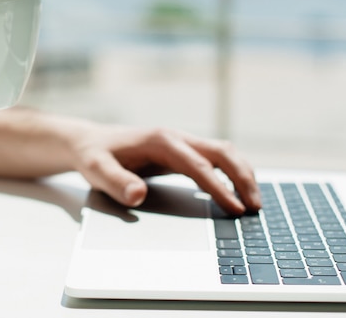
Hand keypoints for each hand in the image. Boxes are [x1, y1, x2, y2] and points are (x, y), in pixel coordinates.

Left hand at [71, 125, 260, 214]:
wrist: (89, 142)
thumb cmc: (94, 156)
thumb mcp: (96, 170)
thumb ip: (116, 182)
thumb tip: (138, 196)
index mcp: (160, 140)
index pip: (197, 165)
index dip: (219, 187)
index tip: (235, 208)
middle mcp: (175, 137)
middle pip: (221, 152)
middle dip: (242, 177)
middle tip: (256, 206)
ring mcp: (180, 143)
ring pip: (222, 152)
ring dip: (241, 173)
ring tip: (255, 201)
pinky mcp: (180, 152)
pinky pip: (213, 159)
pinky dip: (230, 173)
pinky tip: (236, 192)